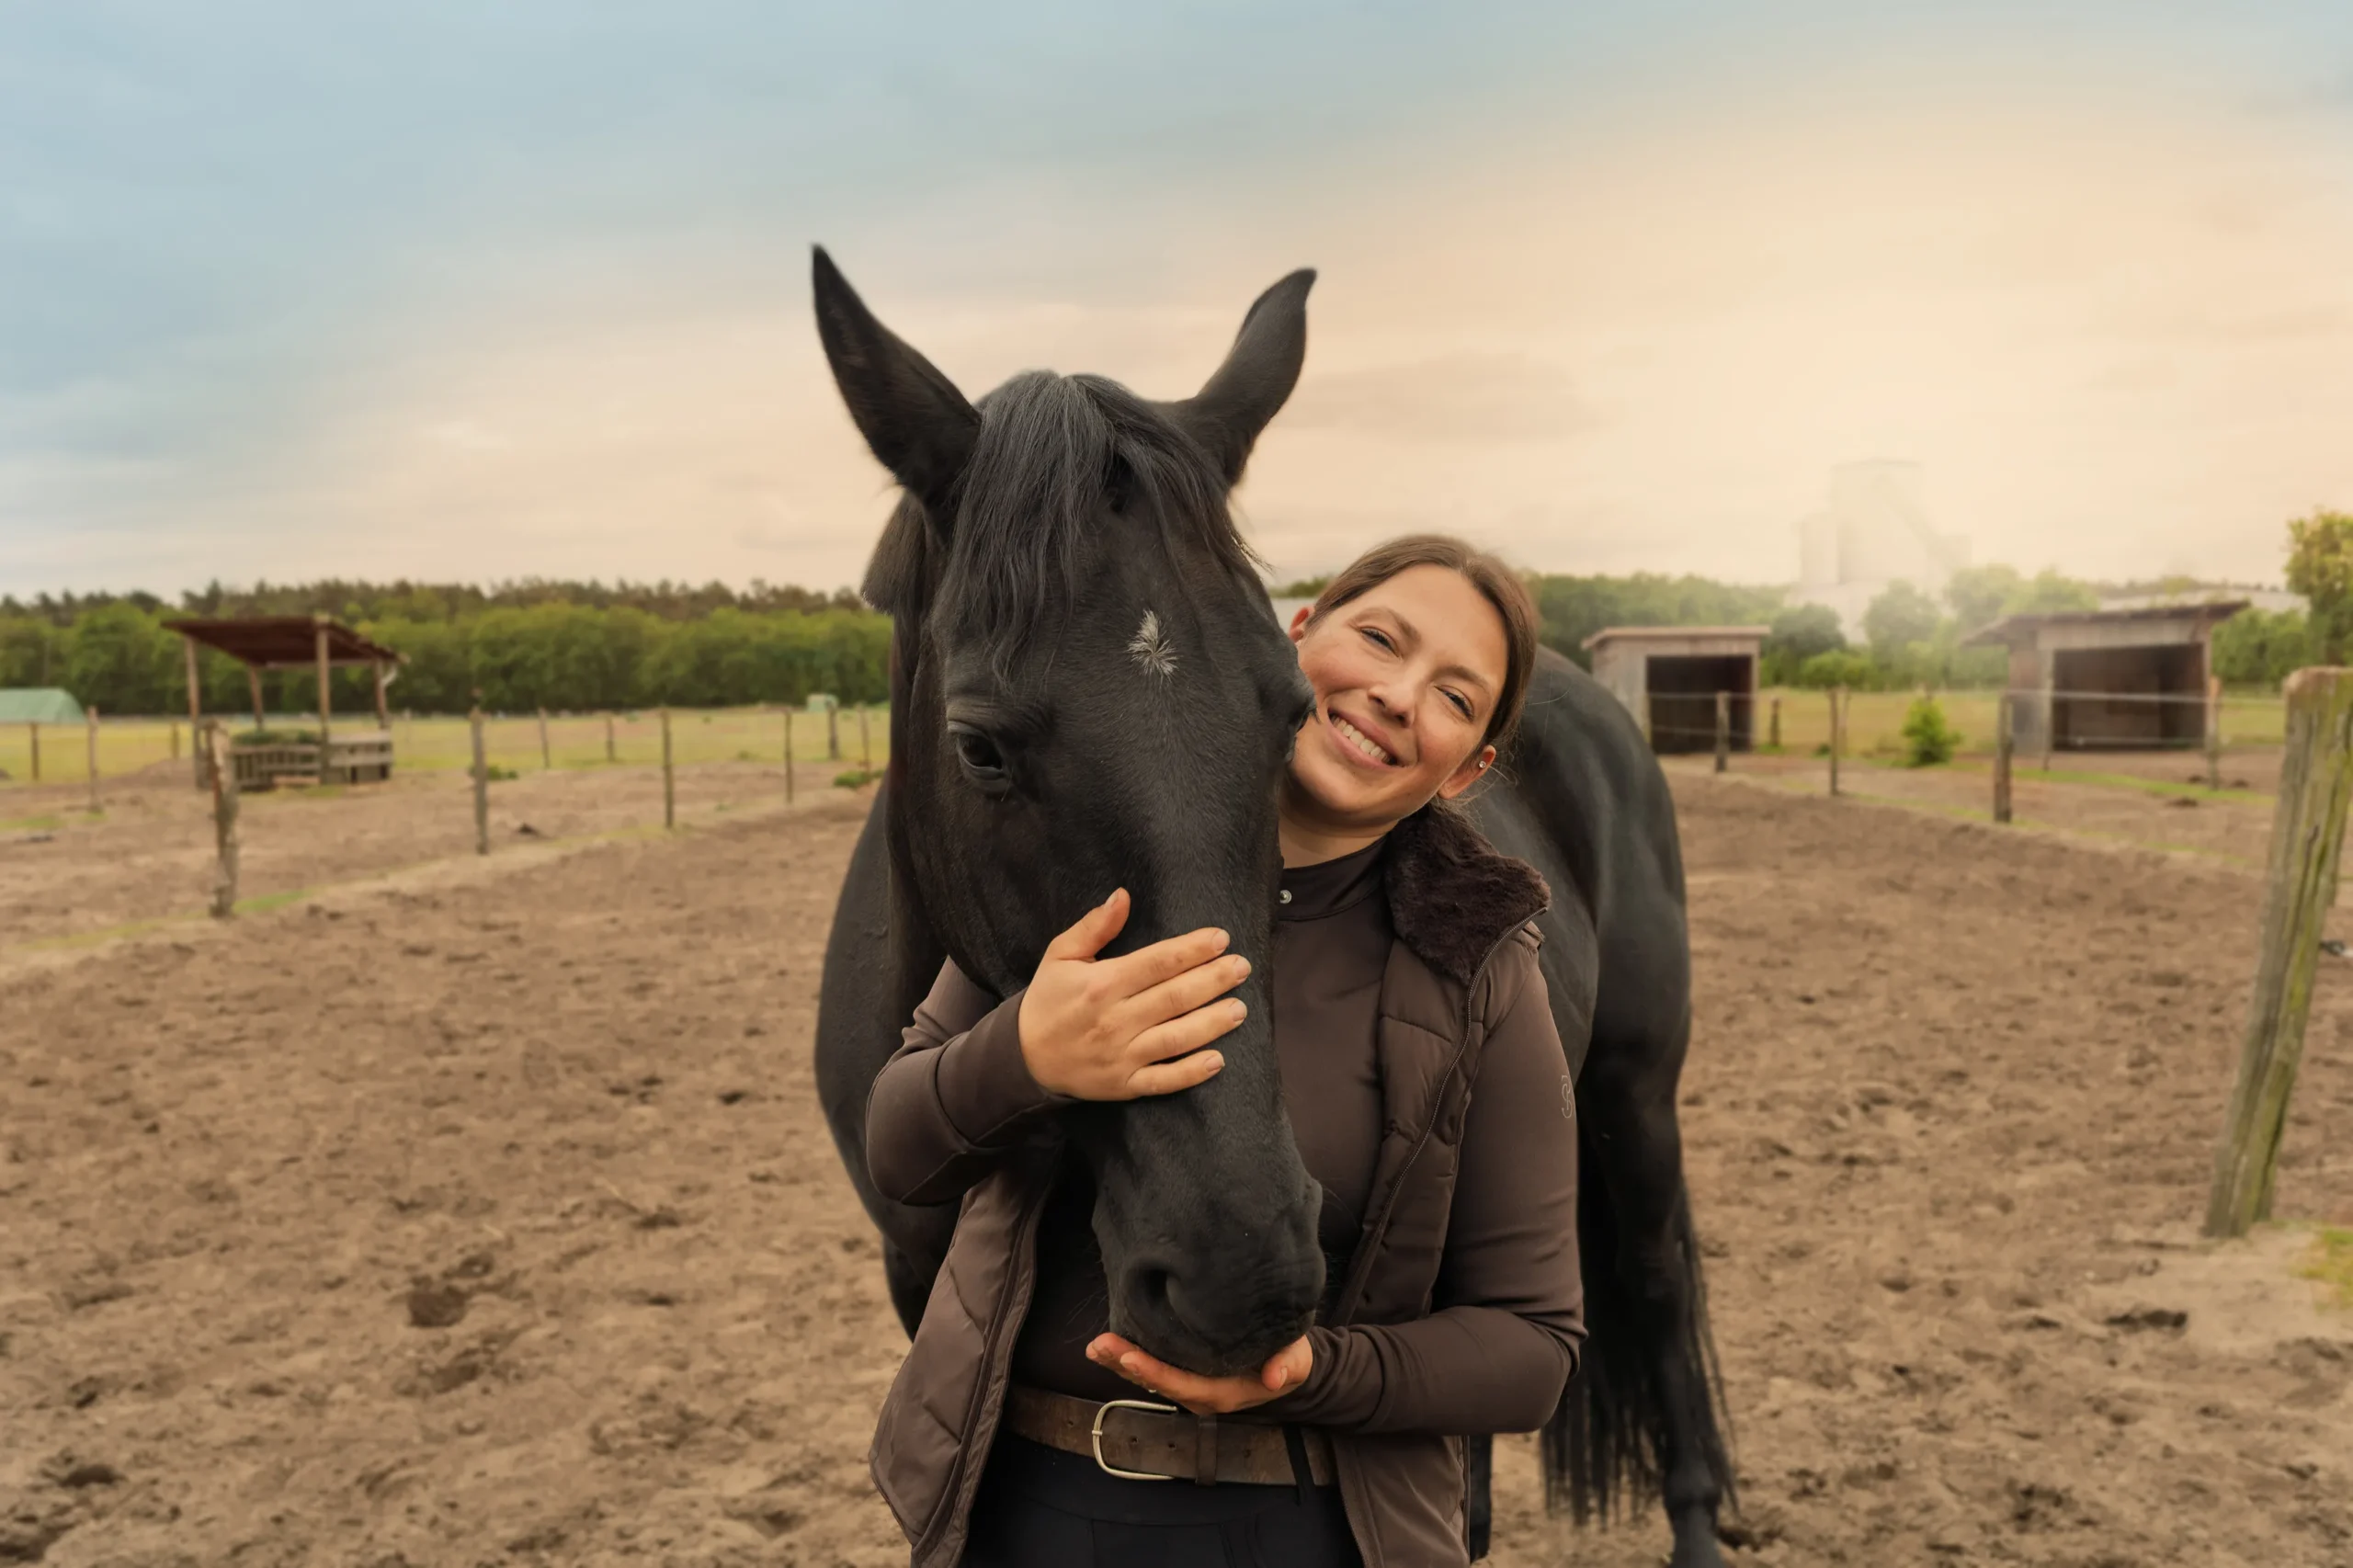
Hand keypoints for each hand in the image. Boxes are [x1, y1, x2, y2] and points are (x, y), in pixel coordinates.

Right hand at [1017, 889, 1250, 1100]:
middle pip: (1174, 998)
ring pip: (1176, 1038)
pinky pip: (1163, 1080)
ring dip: (1212, 1023)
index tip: (1221, 938)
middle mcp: (1115, 1020)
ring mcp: (1121, 1056)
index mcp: (1101, 985)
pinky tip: (1217, 1060)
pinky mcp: (1124, 1085)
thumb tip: (1123, 896)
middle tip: (1242, 967)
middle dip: (1213, 980)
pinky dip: (1191, 1073)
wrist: (1023, 1057)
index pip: (1157, 963)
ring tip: (1240, 1008)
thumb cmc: (1048, 1000)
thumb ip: (1094, 926)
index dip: (1192, 950)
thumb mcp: (1060, 955)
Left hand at [1086, 1332, 1312, 1414]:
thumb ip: (1288, 1365)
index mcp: (1222, 1393)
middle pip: (1157, 1382)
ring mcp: (1188, 1387)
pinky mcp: (1183, 1374)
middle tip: (1100, 1346)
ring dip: (1120, 1362)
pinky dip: (1129, 1359)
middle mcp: (1199, 1395)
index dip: (1154, 1371)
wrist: (1285, 1369)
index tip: (1129, 1355)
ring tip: (1096, 1346)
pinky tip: (1109, 1347)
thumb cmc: (1289, 1360)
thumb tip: (1275, 1376)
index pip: (1181, 1384)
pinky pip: (1152, 1370)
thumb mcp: (1297, 1361)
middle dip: (1126, 1364)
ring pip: (1149, 1377)